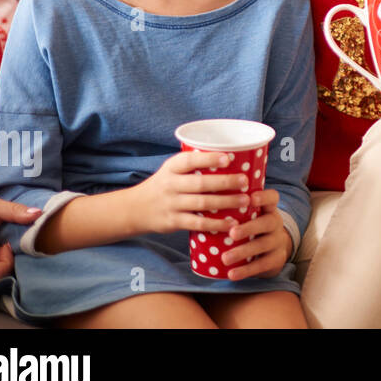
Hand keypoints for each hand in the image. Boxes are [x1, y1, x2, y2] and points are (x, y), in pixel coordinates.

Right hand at [128, 151, 251, 236]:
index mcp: (172, 168)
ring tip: (245, 201)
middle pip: (200, 183)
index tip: (228, 158)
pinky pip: (197, 223)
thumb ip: (194, 165)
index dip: (209, 159)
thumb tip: (234, 157)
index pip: (190, 160)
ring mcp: (171, 204)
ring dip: (226, 202)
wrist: (134, 209)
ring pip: (202, 203)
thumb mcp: (172, 170)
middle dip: (225, 182)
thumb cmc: (165, 185)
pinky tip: (231, 223)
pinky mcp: (173, 222)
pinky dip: (216, 224)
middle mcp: (171, 185)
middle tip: (245, 181)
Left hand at [221, 190, 290, 280]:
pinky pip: (262, 265)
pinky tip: (232, 274)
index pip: (272, 198)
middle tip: (232, 233)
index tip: (251, 198)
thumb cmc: (250, 229)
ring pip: (263, 245)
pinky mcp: (276, 259)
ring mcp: (278, 242)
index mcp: (268, 209)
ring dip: (243, 251)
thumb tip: (199, 206)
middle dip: (249, 228)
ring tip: (225, 258)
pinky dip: (246, 270)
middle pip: (268, 222)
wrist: (272, 251)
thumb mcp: (249, 217)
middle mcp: (276, 223)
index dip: (264, 197)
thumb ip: (232, 211)